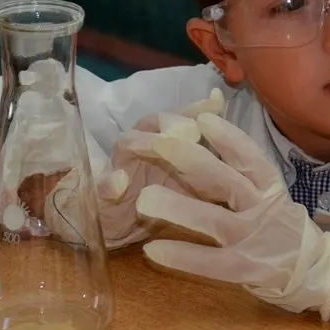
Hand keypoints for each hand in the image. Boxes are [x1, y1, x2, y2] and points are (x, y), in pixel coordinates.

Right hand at [91, 89, 226, 248]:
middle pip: (153, 122)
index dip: (198, 108)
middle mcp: (141, 146)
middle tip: (190, 130)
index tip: (216, 104)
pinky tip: (118, 182)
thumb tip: (229, 115)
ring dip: (139, 142)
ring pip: (126, 144)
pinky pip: (101, 186)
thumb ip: (211, 154)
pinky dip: (109, 183)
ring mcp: (118, 166)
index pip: (181, 116)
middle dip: (171, 122)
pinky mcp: (100, 193)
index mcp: (164, 141)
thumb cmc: (162, 198)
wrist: (119, 225)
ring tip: (155, 145)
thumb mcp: (194, 182)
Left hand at [133, 113, 329, 319]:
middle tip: (160, 144)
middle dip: (192, 160)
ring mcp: (254, 241)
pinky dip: (181, 255)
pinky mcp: (245, 270)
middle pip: (226, 180)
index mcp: (270, 189)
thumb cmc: (286, 228)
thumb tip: (212, 132)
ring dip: (177, 208)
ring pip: (214, 219)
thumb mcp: (270, 195)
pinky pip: (209, 262)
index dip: (227, 137)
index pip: (250, 157)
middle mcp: (264, 210)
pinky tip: (152, 249)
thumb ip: (244, 171)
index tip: (203, 118)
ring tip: (144, 199)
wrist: (319, 273)